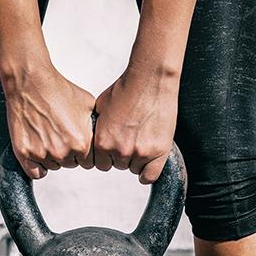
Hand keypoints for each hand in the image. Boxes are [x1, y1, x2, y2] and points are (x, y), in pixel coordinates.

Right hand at [1, 64, 95, 178]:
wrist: (30, 82)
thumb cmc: (58, 90)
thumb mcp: (88, 105)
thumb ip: (95, 126)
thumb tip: (101, 136)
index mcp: (82, 144)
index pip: (88, 162)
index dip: (83, 151)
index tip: (75, 141)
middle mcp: (63, 152)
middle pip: (70, 164)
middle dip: (67, 152)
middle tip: (59, 134)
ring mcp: (42, 154)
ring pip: (53, 166)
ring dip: (51, 156)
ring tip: (47, 134)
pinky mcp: (24, 153)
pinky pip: (35, 173)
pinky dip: (37, 166)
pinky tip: (38, 151)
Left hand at [93, 67, 178, 183]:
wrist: (149, 80)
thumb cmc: (127, 89)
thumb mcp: (101, 108)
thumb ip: (99, 128)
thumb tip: (96, 137)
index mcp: (102, 142)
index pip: (101, 163)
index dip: (107, 156)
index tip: (114, 148)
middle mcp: (120, 150)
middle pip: (118, 165)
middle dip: (122, 154)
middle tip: (130, 138)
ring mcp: (141, 152)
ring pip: (135, 168)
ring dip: (137, 159)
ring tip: (142, 139)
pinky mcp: (159, 151)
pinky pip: (151, 176)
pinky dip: (149, 172)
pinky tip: (148, 162)